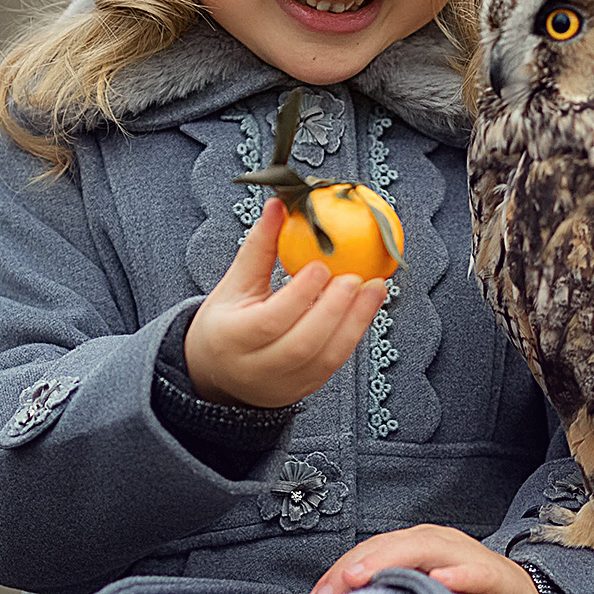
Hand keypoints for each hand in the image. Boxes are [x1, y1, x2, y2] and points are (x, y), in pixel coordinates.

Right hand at [184, 197, 387, 408]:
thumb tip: (279, 205)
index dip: (299, 295)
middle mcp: (257, 368)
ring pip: (326, 359)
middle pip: (302, 345)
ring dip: (355, 322)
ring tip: (375, 288)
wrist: (217, 375)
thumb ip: (259, 248)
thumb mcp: (234, 285)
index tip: (322, 266)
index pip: (270, 321)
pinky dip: (354, 333)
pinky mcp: (305, 388)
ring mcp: (283, 384)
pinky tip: (368, 306)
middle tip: (357, 277)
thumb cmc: (226, 323)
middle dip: (335, 310)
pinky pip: (335, 363)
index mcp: (233, 339)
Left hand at [306, 524, 548, 593]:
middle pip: (391, 545)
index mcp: (418, 548)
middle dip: (356, 566)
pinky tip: (440, 582)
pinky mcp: (498, 578)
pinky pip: (476, 573)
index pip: (372, 551)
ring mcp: (468, 558)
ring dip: (391, 561)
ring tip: (363, 578)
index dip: (341, 571)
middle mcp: (440, 544)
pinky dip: (458, 575)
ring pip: (426, 548)